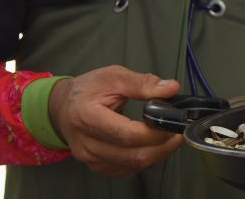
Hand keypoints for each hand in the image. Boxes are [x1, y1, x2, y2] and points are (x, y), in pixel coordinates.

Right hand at [48, 65, 183, 176]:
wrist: (64, 108)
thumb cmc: (88, 90)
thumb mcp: (113, 76)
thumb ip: (142, 83)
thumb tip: (171, 88)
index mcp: (86, 117)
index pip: (125, 134)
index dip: (154, 132)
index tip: (173, 123)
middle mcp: (86, 144)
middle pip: (132, 155)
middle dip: (162, 146)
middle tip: (180, 132)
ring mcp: (91, 159)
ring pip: (132, 166)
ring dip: (158, 154)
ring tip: (171, 138)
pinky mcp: (98, 167)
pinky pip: (127, 169)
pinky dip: (146, 160)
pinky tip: (155, 147)